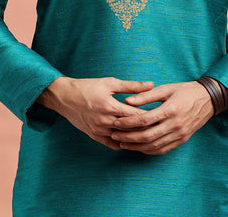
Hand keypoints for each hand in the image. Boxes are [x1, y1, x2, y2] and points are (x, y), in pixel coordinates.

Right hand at [37, 76, 153, 149]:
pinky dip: (124, 143)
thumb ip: (131, 86)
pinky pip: (113, 144)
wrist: (64, 97)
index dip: (150, 115)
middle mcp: (105, 121)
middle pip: (131, 128)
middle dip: (146, 127)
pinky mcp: (94, 136)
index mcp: (110, 106)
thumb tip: (151, 84)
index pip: (136, 114)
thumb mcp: (110, 82)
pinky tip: (134, 141)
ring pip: (123, 138)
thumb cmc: (88, 86)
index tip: (162, 115)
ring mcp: (99, 131)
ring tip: (150, 135)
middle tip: (160, 127)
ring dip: (136, 137)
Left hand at [110, 81, 213, 154]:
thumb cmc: (185, 91)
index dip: (128, 123)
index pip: (145, 119)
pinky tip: (138, 147)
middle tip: (115, 135)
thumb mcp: (166, 88)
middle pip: (147, 136)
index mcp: (170, 109)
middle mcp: (175, 124)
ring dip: (136, 146)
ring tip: (122, 143)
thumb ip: (146, 95)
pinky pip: (163, 149)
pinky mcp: (182, 140)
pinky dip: (148, 150)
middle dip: (129, 137)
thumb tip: (127, 101)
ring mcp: (180, 134)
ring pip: (154, 146)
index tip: (116, 122)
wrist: (208, 100)